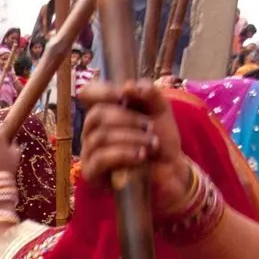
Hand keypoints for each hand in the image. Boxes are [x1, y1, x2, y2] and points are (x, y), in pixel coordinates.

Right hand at [78, 79, 186, 213]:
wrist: (170, 168)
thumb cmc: (160, 138)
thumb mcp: (161, 111)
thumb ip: (150, 93)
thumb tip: (128, 86)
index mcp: (106, 111)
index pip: (88, 93)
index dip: (102, 91)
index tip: (124, 94)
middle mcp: (92, 129)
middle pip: (96, 114)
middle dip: (126, 118)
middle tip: (149, 127)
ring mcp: (89, 151)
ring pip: (100, 137)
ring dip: (129, 138)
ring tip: (151, 144)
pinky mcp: (92, 171)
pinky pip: (100, 158)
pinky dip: (122, 154)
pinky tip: (140, 156)